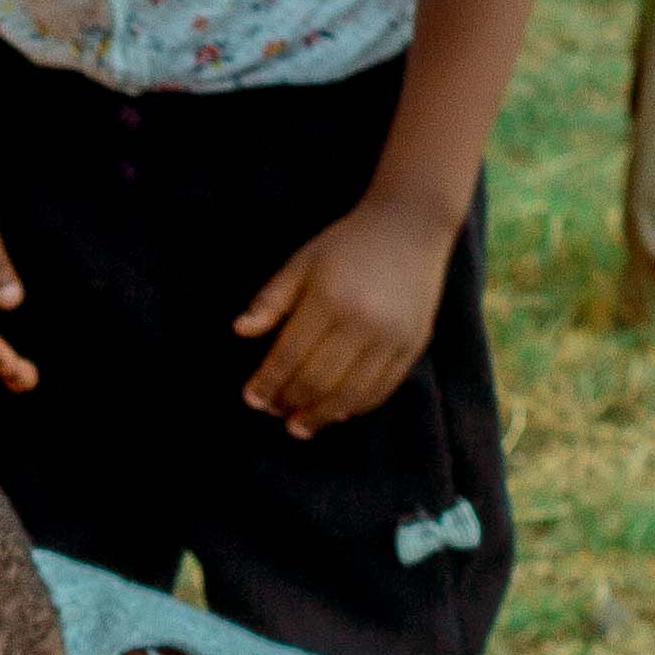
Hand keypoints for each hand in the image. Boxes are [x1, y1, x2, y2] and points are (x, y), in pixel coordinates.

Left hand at [234, 196, 450, 436]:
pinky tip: (337, 413)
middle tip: (274, 413)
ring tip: (300, 426)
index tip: (252, 399)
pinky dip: (358, 407)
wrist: (410, 228)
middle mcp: (364, 323)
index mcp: (329, 300)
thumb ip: (271, 300)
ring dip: (322, 415)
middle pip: (319, 380)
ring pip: (352, 393)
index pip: (290, 355)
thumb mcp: (301, 262)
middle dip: (291, 403)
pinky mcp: (414, 345)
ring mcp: (393, 337)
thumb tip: (239, 331)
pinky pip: (383, 389)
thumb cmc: (347, 245)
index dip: (268, 382)